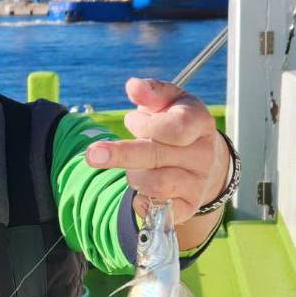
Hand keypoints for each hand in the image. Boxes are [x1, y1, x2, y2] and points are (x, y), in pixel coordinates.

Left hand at [84, 77, 229, 224]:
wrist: (202, 161)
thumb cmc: (177, 124)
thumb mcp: (169, 102)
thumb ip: (152, 92)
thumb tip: (133, 86)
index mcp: (199, 123)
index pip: (175, 128)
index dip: (147, 126)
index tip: (130, 120)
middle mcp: (203, 155)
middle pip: (158, 157)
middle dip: (121, 154)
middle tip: (92, 154)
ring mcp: (198, 183)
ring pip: (155, 185)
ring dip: (134, 175)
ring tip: (135, 166)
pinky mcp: (188, 207)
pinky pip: (157, 210)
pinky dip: (140, 202)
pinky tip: (140, 190)